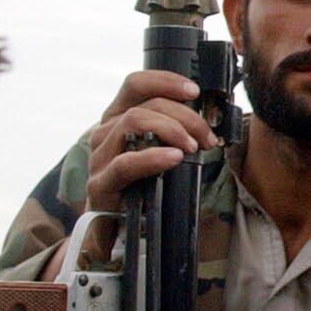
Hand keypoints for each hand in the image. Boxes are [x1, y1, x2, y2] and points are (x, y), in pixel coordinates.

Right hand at [42, 71, 219, 280]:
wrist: (115, 229)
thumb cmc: (142, 185)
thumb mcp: (157, 151)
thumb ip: (173, 131)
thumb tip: (211, 118)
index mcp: (118, 118)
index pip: (135, 84)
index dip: (165, 81)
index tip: (194, 91)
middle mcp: (104, 132)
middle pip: (144, 105)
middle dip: (184, 116)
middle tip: (208, 136)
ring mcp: (99, 157)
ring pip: (133, 123)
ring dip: (173, 130)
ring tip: (195, 147)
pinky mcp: (100, 184)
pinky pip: (126, 163)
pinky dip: (154, 157)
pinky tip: (175, 159)